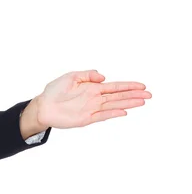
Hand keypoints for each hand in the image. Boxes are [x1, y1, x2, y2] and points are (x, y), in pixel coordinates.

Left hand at [36, 70, 151, 128]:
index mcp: (92, 87)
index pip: (114, 86)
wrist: (43, 106)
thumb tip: (103, 76)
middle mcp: (95, 98)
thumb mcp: (70, 76)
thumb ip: (87, 75)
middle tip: (149, 94)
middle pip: (119, 96)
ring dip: (128, 103)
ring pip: (114, 105)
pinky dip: (113, 114)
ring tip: (142, 101)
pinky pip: (103, 116)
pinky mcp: (87, 118)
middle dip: (134, 95)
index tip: (141, 85)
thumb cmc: (55, 91)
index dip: (128, 86)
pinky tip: (124, 112)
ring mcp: (92, 108)